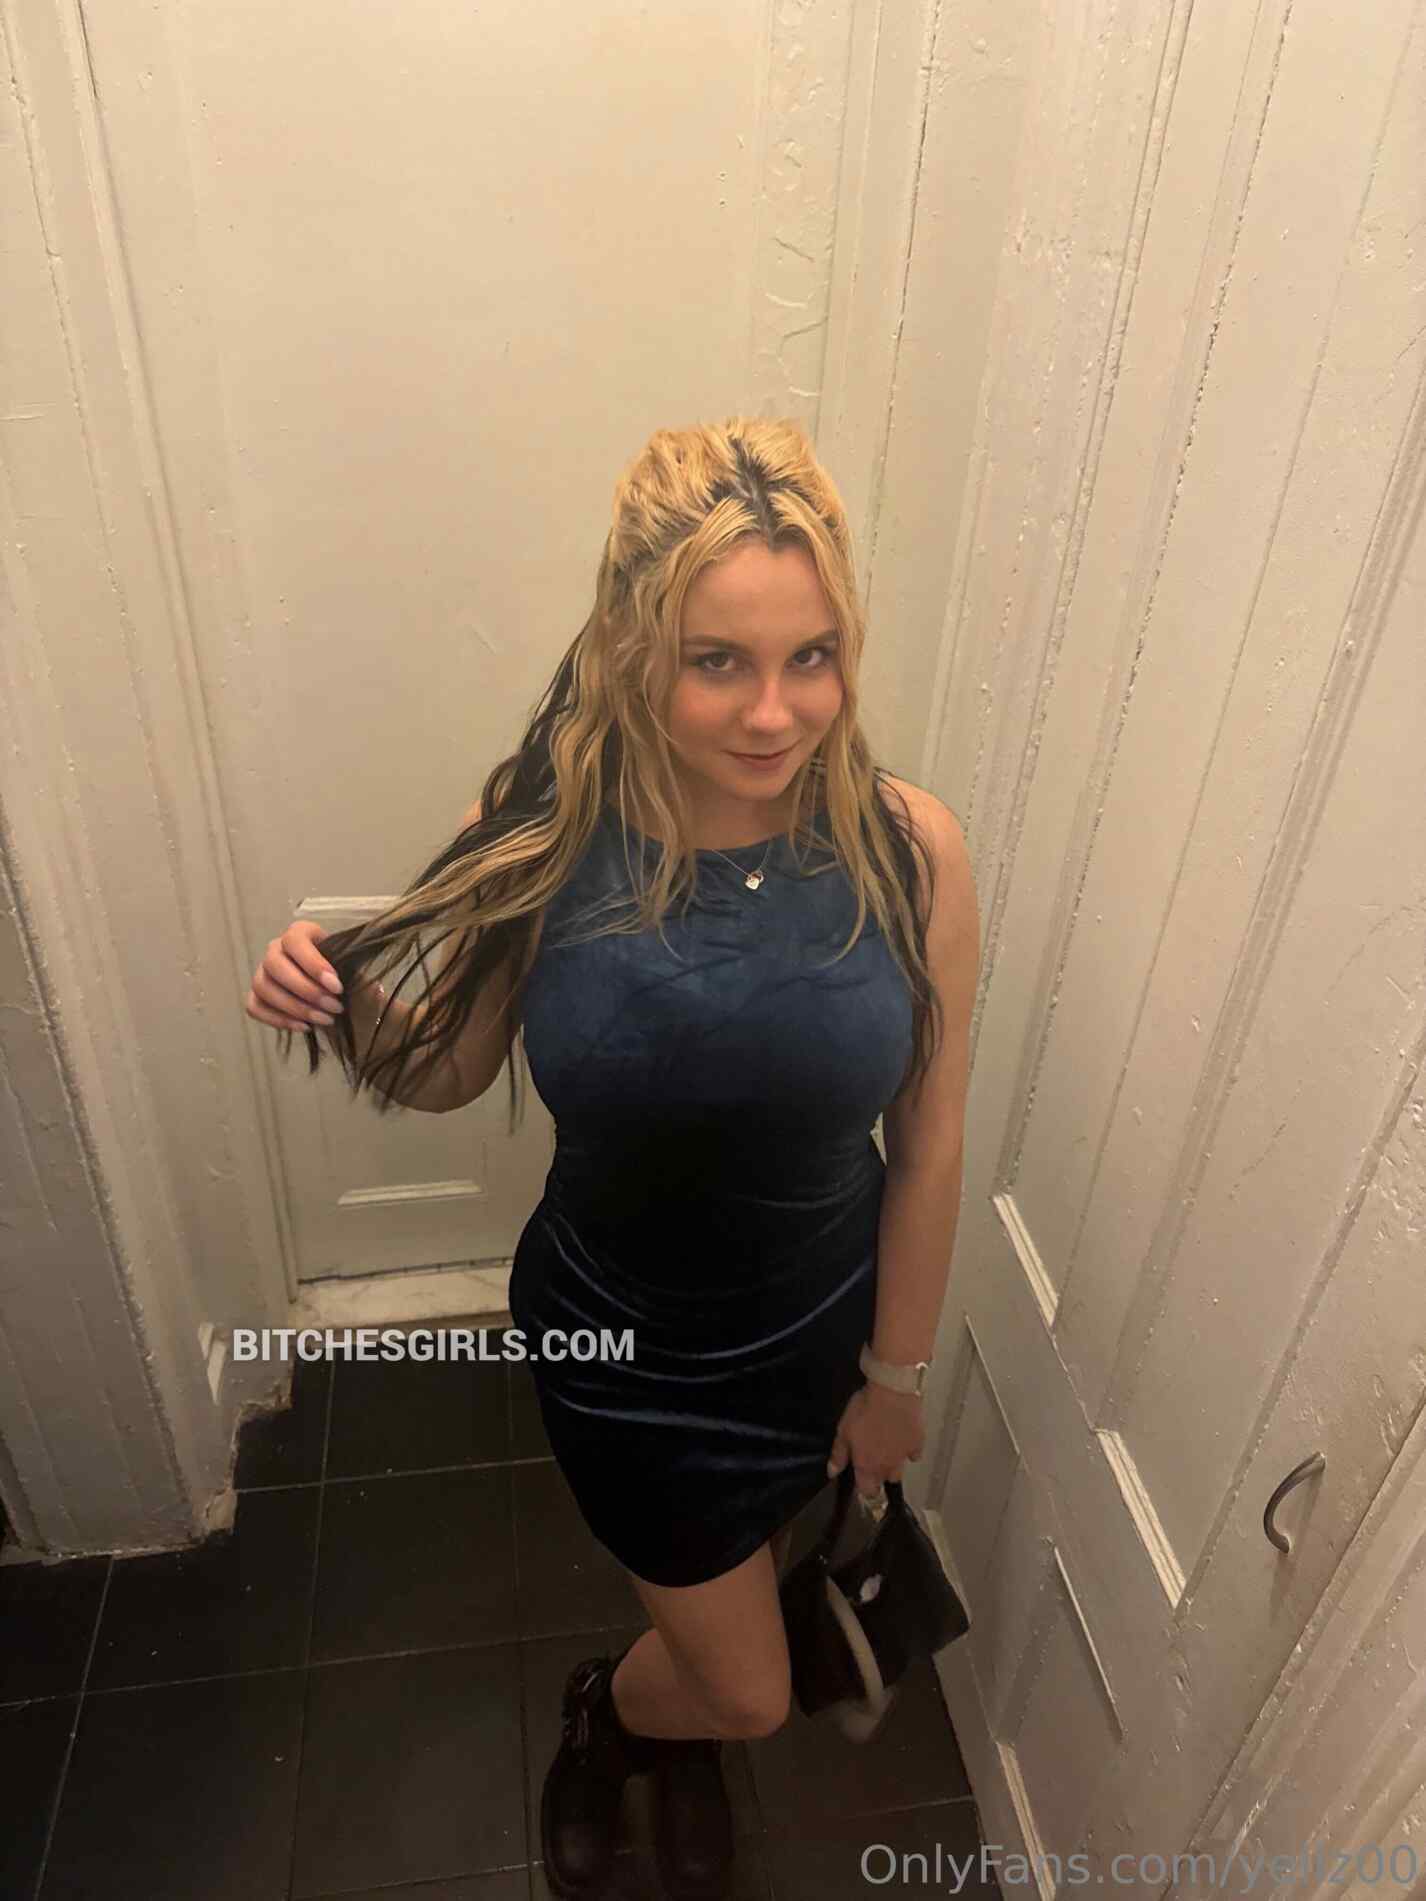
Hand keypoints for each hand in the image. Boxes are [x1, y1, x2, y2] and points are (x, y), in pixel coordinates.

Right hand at [246, 919, 346, 1035]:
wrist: (345, 1004)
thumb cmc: (350, 982)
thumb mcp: (357, 973)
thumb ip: (355, 973)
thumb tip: (366, 986)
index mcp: (301, 933)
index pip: (295, 940)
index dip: (313, 963)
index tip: (337, 986)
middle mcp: (276, 949)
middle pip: (274, 964)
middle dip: (306, 990)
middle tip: (334, 1008)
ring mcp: (263, 973)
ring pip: (263, 987)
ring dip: (295, 1007)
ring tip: (325, 1020)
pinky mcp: (257, 997)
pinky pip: (255, 1007)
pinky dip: (278, 1019)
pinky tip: (305, 1027)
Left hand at [827, 1383, 924, 1495]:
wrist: (892, 1392)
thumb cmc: (864, 1410)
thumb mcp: (843, 1431)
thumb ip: (838, 1455)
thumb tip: (832, 1473)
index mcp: (867, 1465)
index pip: (867, 1491)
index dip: (864, 1488)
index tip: (860, 1479)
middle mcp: (887, 1466)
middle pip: (884, 1483)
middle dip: (878, 1478)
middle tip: (871, 1460)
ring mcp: (904, 1456)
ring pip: (899, 1472)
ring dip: (892, 1466)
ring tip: (886, 1450)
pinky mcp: (917, 1443)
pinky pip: (913, 1454)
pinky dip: (908, 1451)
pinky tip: (902, 1440)